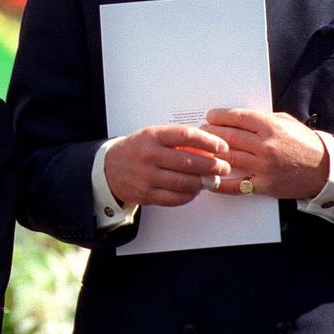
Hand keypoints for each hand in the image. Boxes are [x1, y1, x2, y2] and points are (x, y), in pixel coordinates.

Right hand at [105, 124, 230, 206]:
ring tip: (212, 180)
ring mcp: (147, 176)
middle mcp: (149, 155)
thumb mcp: (153, 136)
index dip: (208, 141)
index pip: (185, 135)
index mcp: (152, 136)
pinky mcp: (146, 194)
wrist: (109, 167)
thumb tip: (209, 149)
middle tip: (223, 167)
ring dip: (203, 182)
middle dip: (212, 165)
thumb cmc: (137, 150)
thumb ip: (178, 141)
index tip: (221, 147)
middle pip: (188, 161)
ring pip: (184, 182)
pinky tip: (195, 190)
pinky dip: (190, 195)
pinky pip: (175, 197)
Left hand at [204, 108, 327, 199]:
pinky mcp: (264, 184)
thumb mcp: (286, 122)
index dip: (219, 116)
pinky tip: (209, 178)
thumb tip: (235, 117)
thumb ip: (262, 119)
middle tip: (201, 131)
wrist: (324, 170)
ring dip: (210, 153)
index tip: (210, 116)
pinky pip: (236, 185)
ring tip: (201, 149)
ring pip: (228, 157)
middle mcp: (266, 146)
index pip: (237, 117)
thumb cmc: (304, 143)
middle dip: (210, 132)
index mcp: (270, 127)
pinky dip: (220, 183)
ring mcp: (264, 166)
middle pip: (227, 136)